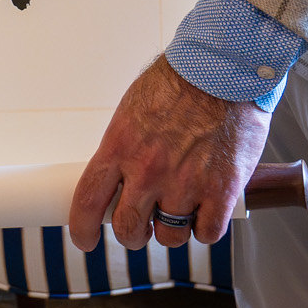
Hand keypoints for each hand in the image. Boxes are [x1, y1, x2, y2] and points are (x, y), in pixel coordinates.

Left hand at [68, 56, 272, 250]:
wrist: (225, 68)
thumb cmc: (180, 81)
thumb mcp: (134, 107)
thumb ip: (124, 145)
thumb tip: (116, 175)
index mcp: (120, 145)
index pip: (88, 200)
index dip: (82, 228)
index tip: (85, 239)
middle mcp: (148, 170)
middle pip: (128, 229)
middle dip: (132, 234)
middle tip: (141, 225)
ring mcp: (185, 183)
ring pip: (169, 236)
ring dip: (172, 229)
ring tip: (181, 208)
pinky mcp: (221, 191)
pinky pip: (207, 233)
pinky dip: (206, 227)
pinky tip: (207, 208)